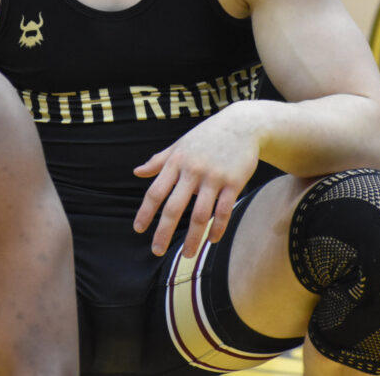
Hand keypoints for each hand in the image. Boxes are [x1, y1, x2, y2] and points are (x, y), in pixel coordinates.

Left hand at [133, 103, 260, 257]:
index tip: (139, 229)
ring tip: (187, 255)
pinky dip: (217, 228)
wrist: (242, 125)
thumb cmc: (206, 136)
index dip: (146, 212)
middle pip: (174, 207)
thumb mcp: (180, 145)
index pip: (155, 191)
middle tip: (157, 251)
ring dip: (193, 238)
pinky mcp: (234, 182)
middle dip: (164, 232)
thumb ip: (159, 160)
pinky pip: (223, 211)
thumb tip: (136, 172)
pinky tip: (212, 240)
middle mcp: (192, 170)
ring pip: (200, 214)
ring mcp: (214, 177)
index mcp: (176, 162)